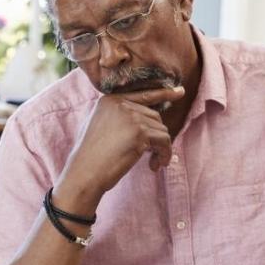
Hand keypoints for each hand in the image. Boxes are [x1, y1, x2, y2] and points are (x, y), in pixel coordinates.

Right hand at [57, 86, 184, 207]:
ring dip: (161, 149)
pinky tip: (154, 166)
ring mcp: (131, 116)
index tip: (180, 92)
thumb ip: (120, 118)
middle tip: (151, 157)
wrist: (84, 173)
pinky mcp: (140, 131)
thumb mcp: (102, 127)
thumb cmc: (92, 157)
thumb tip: (150, 118)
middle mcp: (121, 104)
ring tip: (152, 163)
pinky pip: (165, 141)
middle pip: (154, 117)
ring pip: (162, 130)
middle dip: (156, 138)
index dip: (163, 93)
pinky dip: (164, 154)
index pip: (142, 95)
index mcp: (110, 100)